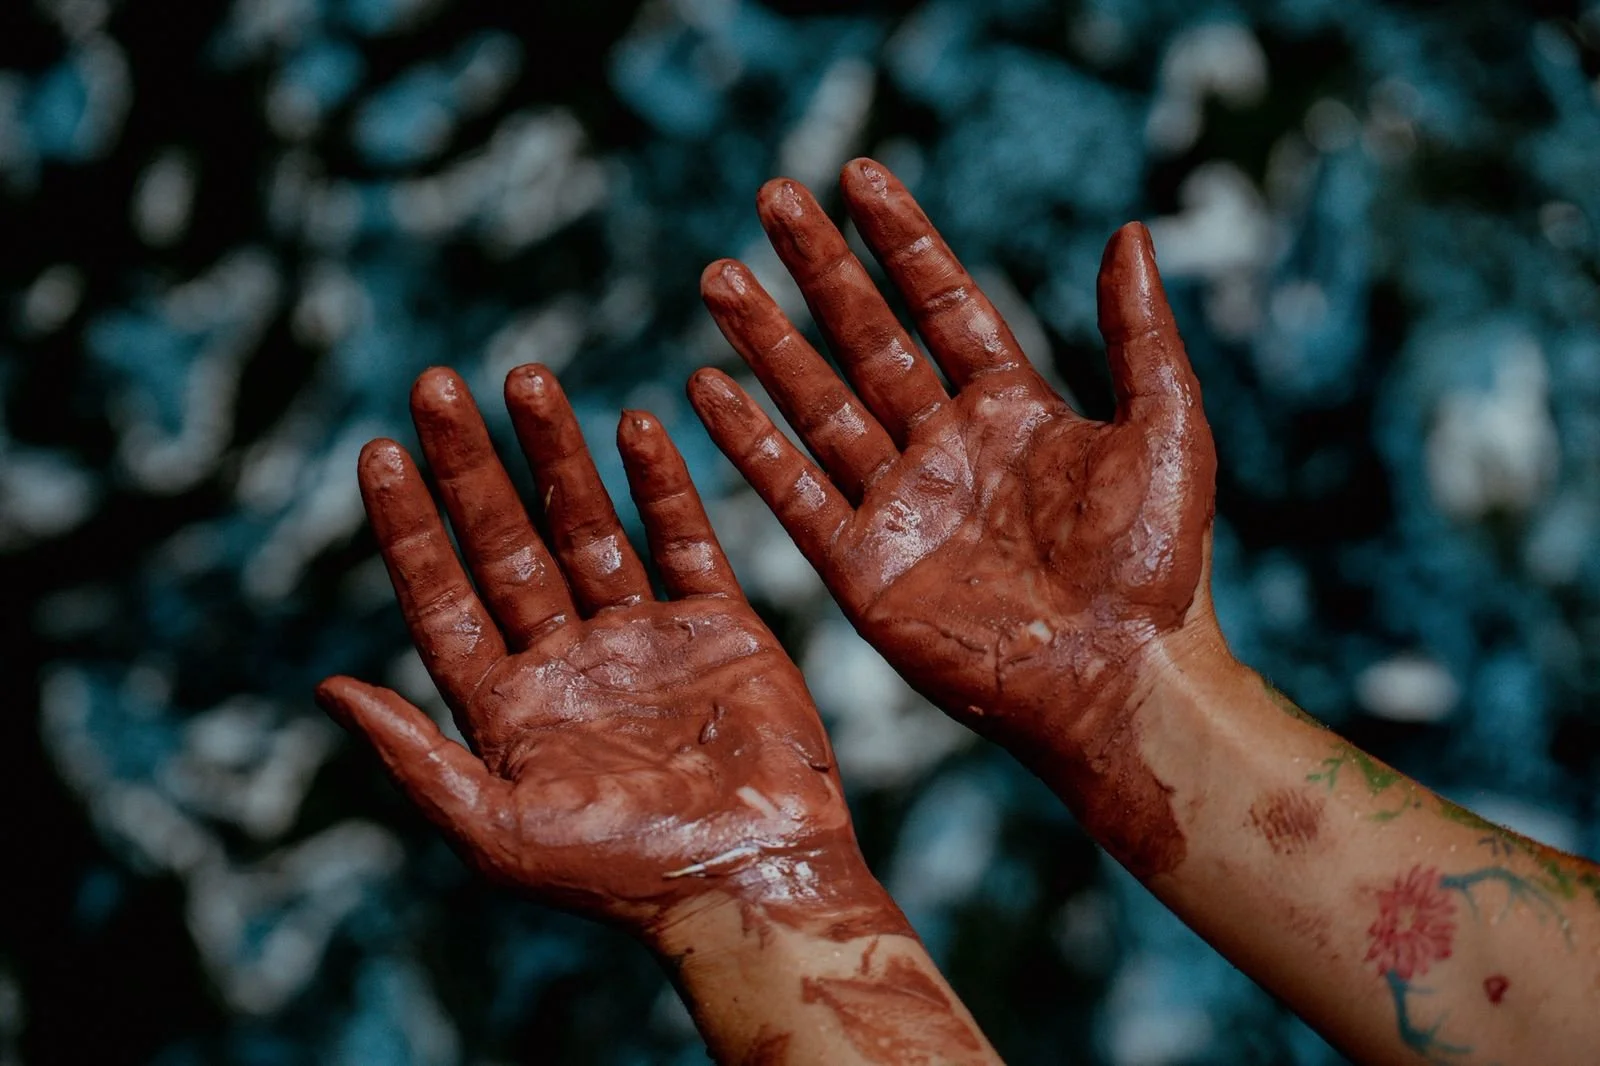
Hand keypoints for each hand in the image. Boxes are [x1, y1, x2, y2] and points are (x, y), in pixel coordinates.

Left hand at [316, 366, 888, 942]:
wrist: (751, 880)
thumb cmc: (620, 876)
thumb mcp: (494, 831)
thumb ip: (414, 756)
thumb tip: (326, 688)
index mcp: (508, 709)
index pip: (441, 597)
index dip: (407, 527)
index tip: (380, 450)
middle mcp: (568, 663)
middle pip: (505, 543)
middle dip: (470, 466)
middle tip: (436, 386)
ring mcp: (643, 639)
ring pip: (588, 526)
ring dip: (556, 454)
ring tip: (527, 376)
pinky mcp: (716, 626)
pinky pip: (682, 540)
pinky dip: (661, 485)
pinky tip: (633, 426)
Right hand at [689, 161, 1216, 874]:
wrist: (1122, 683)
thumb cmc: (1158, 568)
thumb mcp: (1167, 429)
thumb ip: (1137, 334)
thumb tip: (1127, 231)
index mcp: (1014, 411)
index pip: (944, 305)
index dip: (903, 242)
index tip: (859, 178)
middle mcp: (946, 448)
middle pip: (867, 339)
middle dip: (819, 270)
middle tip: (771, 199)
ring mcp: (900, 506)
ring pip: (818, 404)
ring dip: (769, 342)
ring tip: (719, 278)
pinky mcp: (864, 568)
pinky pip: (795, 493)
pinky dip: (751, 444)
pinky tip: (708, 389)